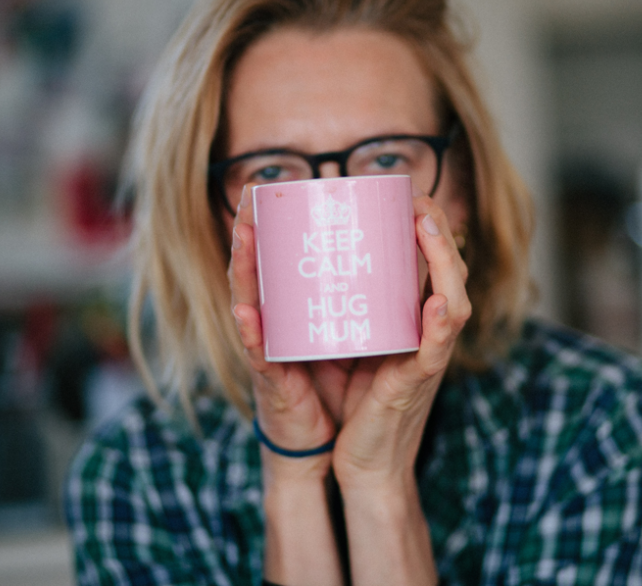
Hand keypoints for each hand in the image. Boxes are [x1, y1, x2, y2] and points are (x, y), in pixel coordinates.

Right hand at [228, 184, 337, 478]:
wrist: (329, 450)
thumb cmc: (339, 391)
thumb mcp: (352, 338)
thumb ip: (365, 303)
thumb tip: (398, 260)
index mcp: (297, 315)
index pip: (283, 265)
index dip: (276, 229)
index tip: (278, 191)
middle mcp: (278, 328)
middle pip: (258, 273)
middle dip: (251, 234)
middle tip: (253, 196)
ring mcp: (271, 353)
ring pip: (251, 303)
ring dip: (244, 269)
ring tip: (243, 234)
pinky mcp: (274, 382)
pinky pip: (261, 354)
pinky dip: (253, 332)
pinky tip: (246, 309)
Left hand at [331, 187, 470, 490]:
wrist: (358, 461)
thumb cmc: (352, 402)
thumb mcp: (353, 343)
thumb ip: (347, 308)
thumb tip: (318, 264)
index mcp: (414, 322)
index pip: (433, 267)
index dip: (430, 229)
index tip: (410, 195)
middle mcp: (427, 335)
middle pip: (451, 274)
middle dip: (440, 232)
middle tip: (419, 199)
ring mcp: (427, 357)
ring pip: (453, 301)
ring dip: (445, 261)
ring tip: (428, 225)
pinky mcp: (416, 382)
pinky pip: (437, 348)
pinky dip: (440, 321)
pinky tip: (437, 299)